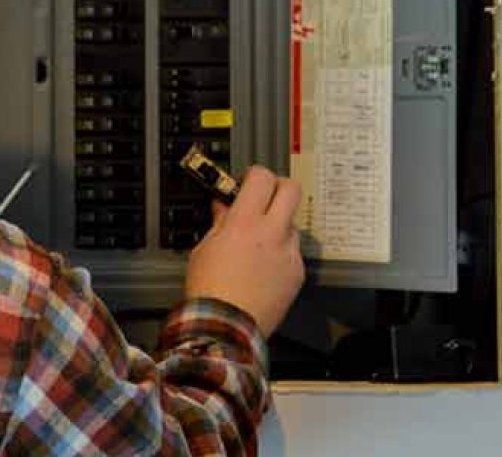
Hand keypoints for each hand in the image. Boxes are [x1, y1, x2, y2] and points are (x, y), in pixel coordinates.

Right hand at [184, 166, 304, 336]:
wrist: (226, 326)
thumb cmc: (210, 290)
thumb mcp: (205, 247)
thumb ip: (220, 222)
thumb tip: (224, 207)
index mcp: (245, 222)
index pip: (262, 177)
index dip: (254, 174)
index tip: (247, 181)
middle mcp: (273, 233)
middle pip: (291, 189)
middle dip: (278, 187)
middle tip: (263, 197)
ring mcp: (289, 253)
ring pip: (292, 223)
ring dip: (278, 225)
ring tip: (258, 244)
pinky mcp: (297, 273)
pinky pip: (293, 252)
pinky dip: (280, 253)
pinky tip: (263, 268)